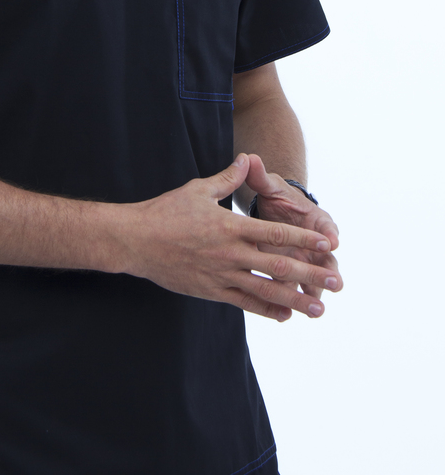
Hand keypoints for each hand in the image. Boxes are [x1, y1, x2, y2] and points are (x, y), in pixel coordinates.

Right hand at [120, 154, 341, 321]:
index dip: (305, 239)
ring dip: (295, 299)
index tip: (328, 245)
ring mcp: (221, 275)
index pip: (276, 233)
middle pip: (278, 266)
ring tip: (319, 308)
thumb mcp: (197, 189)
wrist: (135, 241)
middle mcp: (230, 253)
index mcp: (230, 226)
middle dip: (311, 274)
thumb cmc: (165, 212)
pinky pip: (244, 303)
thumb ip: (227, 178)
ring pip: (265, 290)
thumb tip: (246, 159)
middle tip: (337, 282)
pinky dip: (267, 309)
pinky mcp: (211, 291)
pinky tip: (286, 315)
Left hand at [244, 153, 341, 301]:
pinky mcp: (293, 274)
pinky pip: (295, 289)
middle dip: (330, 271)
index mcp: (314, 219)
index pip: (326, 225)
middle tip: (337, 283)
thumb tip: (250, 158)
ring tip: (316, 309)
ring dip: (315, 293)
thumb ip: (260, 176)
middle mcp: (316, 243)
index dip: (329, 234)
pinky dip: (293, 301)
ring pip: (314, 279)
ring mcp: (306, 261)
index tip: (332, 241)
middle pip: (327, 258)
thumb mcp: (269, 186)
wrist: (275, 212)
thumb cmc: (275, 197)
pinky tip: (288, 316)